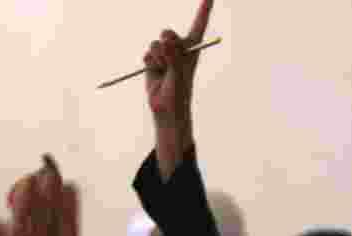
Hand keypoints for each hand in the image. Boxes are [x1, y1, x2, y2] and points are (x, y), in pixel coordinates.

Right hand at [144, 0, 212, 177]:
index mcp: (193, 50)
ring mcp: (165, 55)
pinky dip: (149, 63)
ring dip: (157, 57)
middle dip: (166, 42)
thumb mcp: (180, 74)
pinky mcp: (153, 62)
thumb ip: (174, 56)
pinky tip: (155, 73)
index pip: (199, 24)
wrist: (166, 109)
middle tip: (169, 56)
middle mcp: (179, 50)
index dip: (204, 9)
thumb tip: (166, 40)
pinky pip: (147, 54)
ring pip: (156, 43)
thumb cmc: (179, 95)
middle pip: (168, 32)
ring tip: (162, 70)